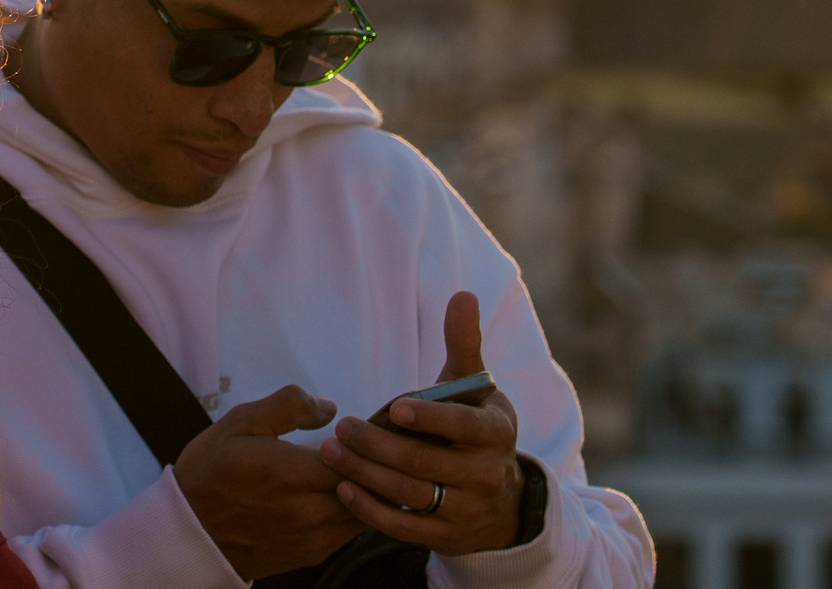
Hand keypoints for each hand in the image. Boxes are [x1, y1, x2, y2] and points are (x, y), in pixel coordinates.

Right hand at [175, 385, 368, 579]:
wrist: (189, 532)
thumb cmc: (211, 471)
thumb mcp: (240, 423)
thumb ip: (287, 406)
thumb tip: (330, 408)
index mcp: (291, 474)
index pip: (356, 458)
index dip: (364, 443)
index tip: (364, 431)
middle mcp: (308, 512)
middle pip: (367, 489)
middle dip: (372, 468)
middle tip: (371, 450)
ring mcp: (311, 539)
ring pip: (363, 514)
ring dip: (366, 493)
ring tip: (357, 472)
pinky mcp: (310, 556)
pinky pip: (347, 533)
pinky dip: (352, 513)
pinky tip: (339, 495)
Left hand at [320, 292, 526, 555]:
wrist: (500, 499)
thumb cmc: (475, 427)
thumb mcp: (475, 387)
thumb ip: (464, 343)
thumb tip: (462, 295)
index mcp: (496, 433)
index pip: (464, 428)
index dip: (431, 420)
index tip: (393, 408)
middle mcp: (486, 475)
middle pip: (426, 464)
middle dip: (380, 446)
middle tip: (343, 426)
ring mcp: (466, 510)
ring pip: (411, 496)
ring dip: (367, 475)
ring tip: (332, 452)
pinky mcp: (444, 537)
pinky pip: (404, 527)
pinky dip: (371, 510)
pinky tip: (343, 488)